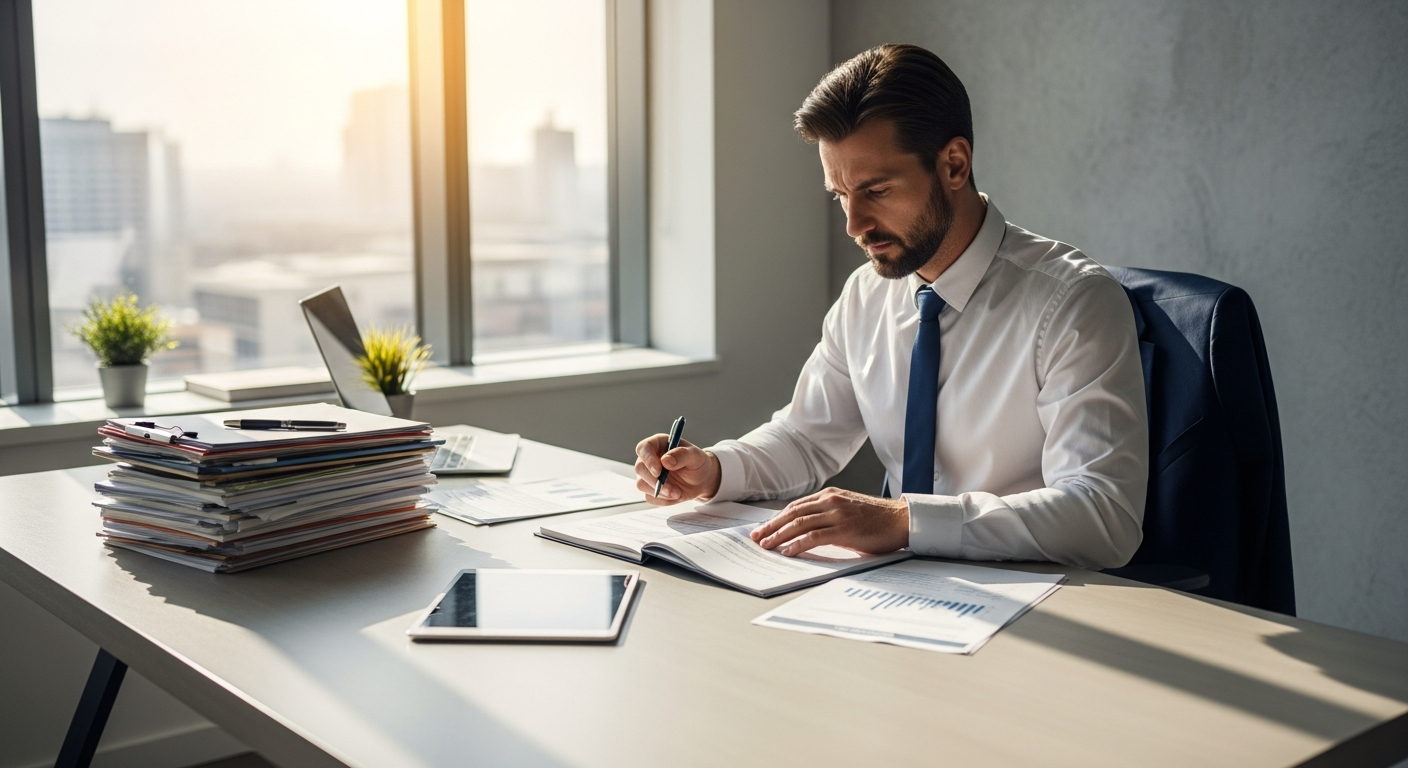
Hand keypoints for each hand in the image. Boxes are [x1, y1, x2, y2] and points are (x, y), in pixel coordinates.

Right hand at [633, 434, 721, 504]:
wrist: (702, 480)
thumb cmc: (697, 463)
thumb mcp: (695, 456)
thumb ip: (681, 455)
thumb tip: (665, 460)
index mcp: (658, 444)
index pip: (643, 448)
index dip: (648, 459)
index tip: (658, 471)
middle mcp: (649, 458)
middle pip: (640, 469)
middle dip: (655, 481)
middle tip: (672, 489)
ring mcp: (648, 475)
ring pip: (642, 485)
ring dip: (660, 492)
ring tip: (678, 493)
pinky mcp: (651, 489)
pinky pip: (650, 498)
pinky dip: (664, 500)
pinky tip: (676, 495)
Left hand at [750, 488, 908, 555]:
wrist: (902, 520)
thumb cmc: (878, 520)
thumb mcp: (849, 511)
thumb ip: (829, 516)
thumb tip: (808, 532)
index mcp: (830, 495)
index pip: (796, 506)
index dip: (777, 518)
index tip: (764, 528)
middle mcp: (831, 501)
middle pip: (792, 513)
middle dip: (771, 526)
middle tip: (756, 537)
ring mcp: (837, 514)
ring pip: (799, 523)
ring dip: (779, 535)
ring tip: (766, 545)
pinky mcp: (844, 529)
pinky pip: (814, 536)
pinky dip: (797, 544)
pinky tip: (787, 551)